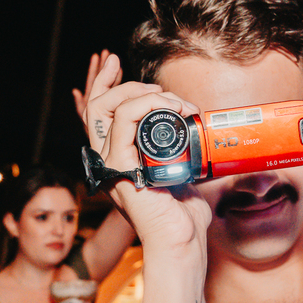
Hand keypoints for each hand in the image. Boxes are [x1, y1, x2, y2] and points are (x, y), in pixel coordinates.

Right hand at [80, 51, 211, 253]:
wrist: (182, 242)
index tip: (112, 60)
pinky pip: (124, 120)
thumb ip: (184, 155)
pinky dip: (146, 105)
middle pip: (97, 104)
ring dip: (144, 93)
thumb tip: (205, 136)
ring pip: (107, 106)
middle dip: (122, 82)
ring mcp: (112, 163)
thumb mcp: (184, 175)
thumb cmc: (185, 219)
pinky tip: (172, 109)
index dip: (103, 83)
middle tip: (162, 90)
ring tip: (176, 104)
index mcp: (120, 159)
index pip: (100, 113)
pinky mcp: (120, 167)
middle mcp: (110, 159)